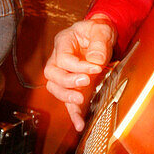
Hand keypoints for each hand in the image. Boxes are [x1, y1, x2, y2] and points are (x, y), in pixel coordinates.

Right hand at [44, 17, 115, 131]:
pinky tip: (79, 123)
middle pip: (52, 74)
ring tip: (80, 100)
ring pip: (55, 88)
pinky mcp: (72, 86)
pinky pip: (67, 101)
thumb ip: (98, 43)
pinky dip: (73, 113)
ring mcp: (63, 73)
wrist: (101, 36)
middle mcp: (58, 59)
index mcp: (63, 42)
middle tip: (85, 82)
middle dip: (67, 81)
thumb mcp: (101, 30)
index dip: (77, 65)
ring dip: (66, 96)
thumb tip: (95, 61)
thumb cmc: (98, 31)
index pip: (63, 58)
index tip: (96, 68)